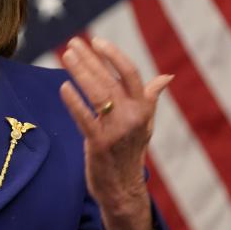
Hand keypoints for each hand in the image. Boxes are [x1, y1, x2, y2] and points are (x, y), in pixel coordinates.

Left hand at [59, 37, 171, 229]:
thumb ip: (151, 98)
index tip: (96, 41)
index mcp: (143, 108)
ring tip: (66, 56)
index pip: (131, 73)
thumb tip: (167, 78)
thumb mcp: (145, 123)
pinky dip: (73, 102)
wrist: (124, 188)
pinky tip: (63, 87)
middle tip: (72, 43)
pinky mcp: (99, 144)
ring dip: (80, 72)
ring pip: (96, 94)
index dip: (113, 55)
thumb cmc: (131, 151)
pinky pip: (85, 118)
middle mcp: (133, 116)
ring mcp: (116, 130)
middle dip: (89, 59)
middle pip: (108, 80)